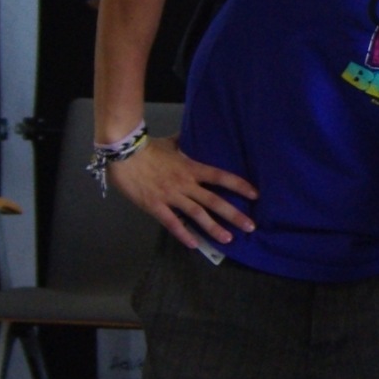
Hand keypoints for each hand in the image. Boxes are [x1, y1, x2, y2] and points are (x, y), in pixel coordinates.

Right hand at [108, 135, 257, 247]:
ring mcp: (171, 196)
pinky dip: (183, 234)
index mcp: (191, 168)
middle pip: (215, 201)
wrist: (123, 152)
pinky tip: (194, 244)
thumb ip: (185, 142)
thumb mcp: (171, 143)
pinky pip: (172, 222)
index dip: (239, 186)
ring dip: (213, 228)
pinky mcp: (154, 205)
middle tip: (251, 226)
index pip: (221, 177)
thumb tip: (193, 134)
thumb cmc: (147, 147)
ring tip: (228, 239)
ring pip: (197, 214)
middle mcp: (185, 184)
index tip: (255, 195)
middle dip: (234, 214)